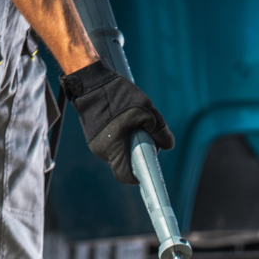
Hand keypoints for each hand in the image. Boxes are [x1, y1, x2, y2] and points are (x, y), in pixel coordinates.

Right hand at [61, 60, 174, 185]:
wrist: (90, 82)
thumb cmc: (118, 96)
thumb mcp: (147, 111)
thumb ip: (160, 131)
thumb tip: (168, 145)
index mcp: (113, 147)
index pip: (125, 176)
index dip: (138, 176)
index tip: (147, 169)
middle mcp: (101, 150)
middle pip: (123, 164)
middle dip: (137, 155)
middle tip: (145, 139)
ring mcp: (94, 143)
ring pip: (118, 153)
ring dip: (128, 145)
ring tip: (134, 125)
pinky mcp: (92, 136)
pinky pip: (111, 144)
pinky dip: (120, 138)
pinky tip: (124, 122)